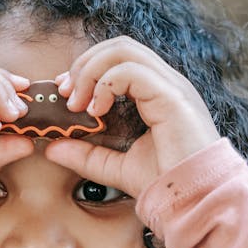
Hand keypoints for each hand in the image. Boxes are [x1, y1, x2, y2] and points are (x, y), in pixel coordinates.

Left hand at [44, 37, 218, 197]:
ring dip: (91, 70)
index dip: (88, 68)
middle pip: (119, 45)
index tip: (67, 95)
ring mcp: (172, 86)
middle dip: (85, 63)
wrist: (196, 201)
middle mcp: (167, 82)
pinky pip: (130, 70)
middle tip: (66, 94)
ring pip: (124, 49)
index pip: (121, 57)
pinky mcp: (172, 96)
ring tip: (79, 102)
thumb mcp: (116, 167)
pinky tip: (97, 110)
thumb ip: (86, 155)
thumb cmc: (168, 184)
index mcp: (158, 92)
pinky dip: (105, 84)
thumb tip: (51, 148)